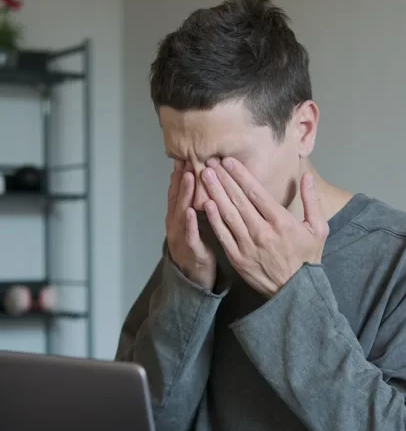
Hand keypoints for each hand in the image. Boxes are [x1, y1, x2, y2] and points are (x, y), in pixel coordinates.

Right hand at [166, 160, 216, 290]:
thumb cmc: (198, 246)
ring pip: (181, 211)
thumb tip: (204, 181)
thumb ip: (197, 203)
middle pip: (177, 196)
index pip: (178, 190)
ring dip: (184, 194)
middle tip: (185, 157)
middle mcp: (175, 223)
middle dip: (180, 176)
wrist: (194, 277)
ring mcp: (180, 236)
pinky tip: (191, 211)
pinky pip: (189, 234)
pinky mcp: (190, 249)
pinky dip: (189, 223)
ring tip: (187, 177)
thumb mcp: (196, 222)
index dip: (180, 172)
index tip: (184, 153)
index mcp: (178, 216)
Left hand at [201, 158, 328, 296]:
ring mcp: (248, 246)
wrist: (295, 291)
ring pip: (228, 214)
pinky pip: (223, 235)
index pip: (256, 193)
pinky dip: (214, 219)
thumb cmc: (307, 259)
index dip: (241, 175)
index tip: (228, 161)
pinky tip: (206, 204)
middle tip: (210, 162)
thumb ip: (311, 201)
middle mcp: (262, 232)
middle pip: (238, 200)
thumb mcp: (318, 229)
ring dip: (215, 193)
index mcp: (281, 222)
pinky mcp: (238, 258)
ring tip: (205, 177)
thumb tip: (306, 176)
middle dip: (224, 179)